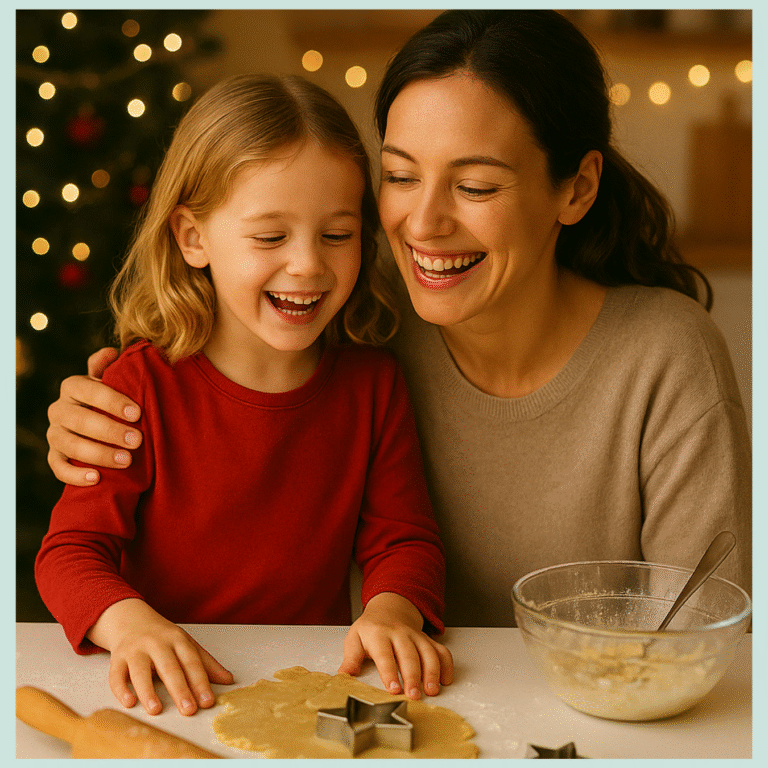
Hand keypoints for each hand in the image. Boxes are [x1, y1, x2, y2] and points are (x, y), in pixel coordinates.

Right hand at [47, 347, 143, 484]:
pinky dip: (75, 475)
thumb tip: (111, 352)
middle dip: (110, 431)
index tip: (137, 413)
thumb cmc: (114, 400)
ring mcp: (55, 434)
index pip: (88, 389)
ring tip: (126, 460)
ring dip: (99, 454)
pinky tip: (97, 478)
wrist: (103, 424)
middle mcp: (59, 409)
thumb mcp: (114, 381)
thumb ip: (111, 368)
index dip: (112, 401)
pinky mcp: (55, 456)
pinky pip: (58, 468)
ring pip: (70, 445)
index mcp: (73, 386)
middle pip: (80, 420)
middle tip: (137, 440)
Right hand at [86, 598, 233, 715]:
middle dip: (180, 689)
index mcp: (178, 639)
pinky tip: (129, 702)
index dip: (200, 682)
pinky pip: (116, 674)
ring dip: (148, 691)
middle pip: (169, 667)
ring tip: (156, 709)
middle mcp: (157, 643)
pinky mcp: (117, 658)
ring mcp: (136, 650)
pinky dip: (120, 689)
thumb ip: (206, 663)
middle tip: (188, 710)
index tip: (207, 701)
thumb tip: (228, 680)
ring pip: (140, 671)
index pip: (192, 662)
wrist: (131, 619)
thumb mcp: (186, 644)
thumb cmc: (163, 637)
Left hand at [338, 592, 452, 699]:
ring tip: (431, 691)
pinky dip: (446, 665)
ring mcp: (416, 636)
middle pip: (409, 655)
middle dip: (413, 676)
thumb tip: (343, 676)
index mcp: (379, 635)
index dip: (389, 671)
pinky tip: (446, 680)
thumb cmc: (371, 629)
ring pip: (428, 652)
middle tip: (413, 695)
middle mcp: (400, 634)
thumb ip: (351, 659)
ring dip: (432, 672)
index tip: (393, 688)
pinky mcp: (428, 640)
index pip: (385, 654)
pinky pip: (441, 650)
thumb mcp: (355, 639)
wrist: (389, 609)